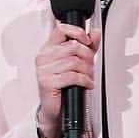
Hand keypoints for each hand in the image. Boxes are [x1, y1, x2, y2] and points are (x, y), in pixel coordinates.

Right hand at [35, 20, 100, 137]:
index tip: (87, 41)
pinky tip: (86, 84)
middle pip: (72, 46)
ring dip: (87, 70)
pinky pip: (72, 76)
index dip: (78, 32)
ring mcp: (44, 70)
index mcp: (48, 49)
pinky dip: (84, 80)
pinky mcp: (47, 82)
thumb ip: (86, 46)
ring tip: (88, 76)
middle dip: (87, 56)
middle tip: (91, 65)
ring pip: (74, 62)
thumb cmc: (63, 86)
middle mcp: (43, 57)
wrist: (54, 108)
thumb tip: (95, 33)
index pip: (61, 29)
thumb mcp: (76, 62)